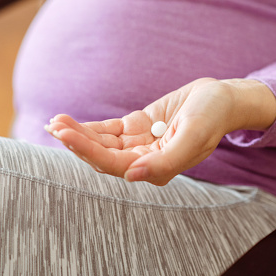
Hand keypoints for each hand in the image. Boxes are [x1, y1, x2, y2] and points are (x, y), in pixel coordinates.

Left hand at [45, 78, 275, 185]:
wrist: (221, 99)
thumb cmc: (212, 116)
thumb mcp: (194, 136)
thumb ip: (166, 162)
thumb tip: (132, 177)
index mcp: (159, 167)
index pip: (116, 164)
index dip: (88, 150)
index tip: (66, 134)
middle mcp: (146, 159)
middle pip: (103, 155)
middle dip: (78, 142)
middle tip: (54, 125)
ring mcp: (140, 143)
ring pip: (103, 142)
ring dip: (79, 133)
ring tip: (56, 121)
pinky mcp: (138, 127)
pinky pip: (109, 129)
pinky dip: (90, 126)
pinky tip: (71, 121)